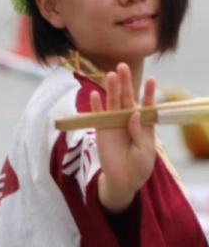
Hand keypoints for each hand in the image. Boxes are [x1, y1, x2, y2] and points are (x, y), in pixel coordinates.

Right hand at [92, 63, 155, 213]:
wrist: (124, 180)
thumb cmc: (139, 166)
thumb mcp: (146, 150)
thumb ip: (140, 132)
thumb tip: (135, 113)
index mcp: (144, 124)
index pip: (147, 105)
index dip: (148, 93)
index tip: (151, 79)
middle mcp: (129, 121)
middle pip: (127, 98)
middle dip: (126, 82)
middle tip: (123, 66)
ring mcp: (114, 124)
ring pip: (113, 103)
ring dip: (112, 89)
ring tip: (111, 74)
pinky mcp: (102, 131)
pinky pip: (98, 116)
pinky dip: (96, 106)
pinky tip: (96, 94)